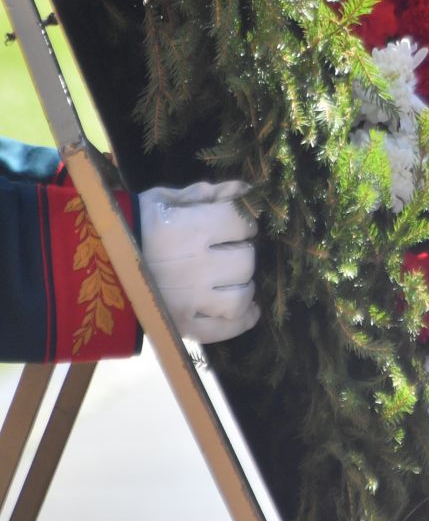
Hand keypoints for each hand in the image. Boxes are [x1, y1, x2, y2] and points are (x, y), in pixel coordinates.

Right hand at [138, 181, 259, 343]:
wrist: (88, 261)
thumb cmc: (131, 224)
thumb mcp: (165, 199)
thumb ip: (208, 193)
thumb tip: (247, 190)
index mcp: (190, 229)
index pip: (241, 224)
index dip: (244, 223)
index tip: (236, 225)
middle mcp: (193, 267)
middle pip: (245, 261)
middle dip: (243, 253)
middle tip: (232, 251)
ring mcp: (187, 300)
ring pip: (239, 297)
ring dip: (244, 286)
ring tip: (235, 279)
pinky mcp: (180, 326)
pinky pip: (222, 330)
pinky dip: (241, 321)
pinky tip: (249, 310)